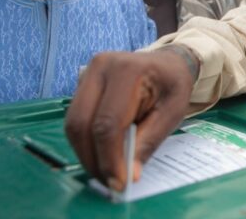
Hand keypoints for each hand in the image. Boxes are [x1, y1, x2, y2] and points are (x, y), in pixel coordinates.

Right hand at [64, 49, 195, 191]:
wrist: (166, 63)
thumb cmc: (172, 86)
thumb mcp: (171, 114)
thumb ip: (148, 142)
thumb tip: (129, 174)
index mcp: (127, 71)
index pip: (108, 122)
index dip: (109, 157)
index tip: (118, 183)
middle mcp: (100, 68)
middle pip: (82, 124)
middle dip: (93, 159)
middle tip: (109, 182)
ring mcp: (87, 74)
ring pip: (73, 124)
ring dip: (86, 154)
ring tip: (106, 171)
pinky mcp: (81, 84)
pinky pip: (75, 119)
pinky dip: (85, 142)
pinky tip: (102, 154)